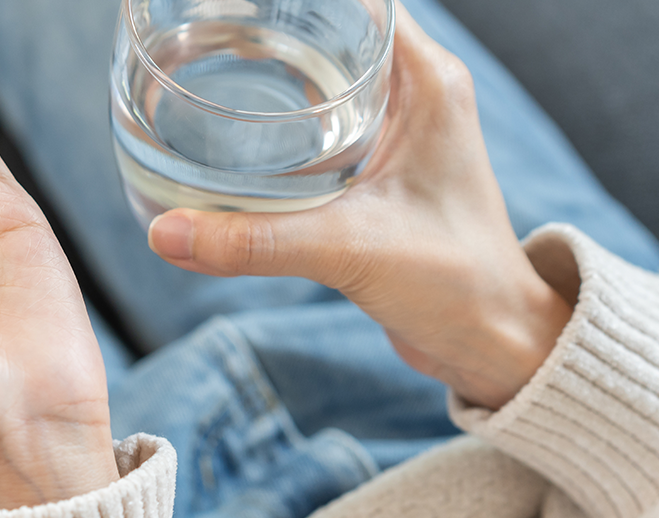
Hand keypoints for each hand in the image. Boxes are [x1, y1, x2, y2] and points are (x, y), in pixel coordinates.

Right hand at [146, 6, 572, 408]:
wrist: (491, 342)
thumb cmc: (457, 283)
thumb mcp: (349, 250)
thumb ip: (256, 241)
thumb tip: (166, 234)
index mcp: (424, 81)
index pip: (358, 3)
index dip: (299, 0)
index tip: (237, 4)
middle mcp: (412, 92)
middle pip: (329, 28)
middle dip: (265, 26)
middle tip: (198, 28)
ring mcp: (394, 130)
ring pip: (321, 75)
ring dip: (267, 70)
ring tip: (198, 66)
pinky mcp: (376, 169)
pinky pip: (319, 122)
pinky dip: (276, 119)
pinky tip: (228, 132)